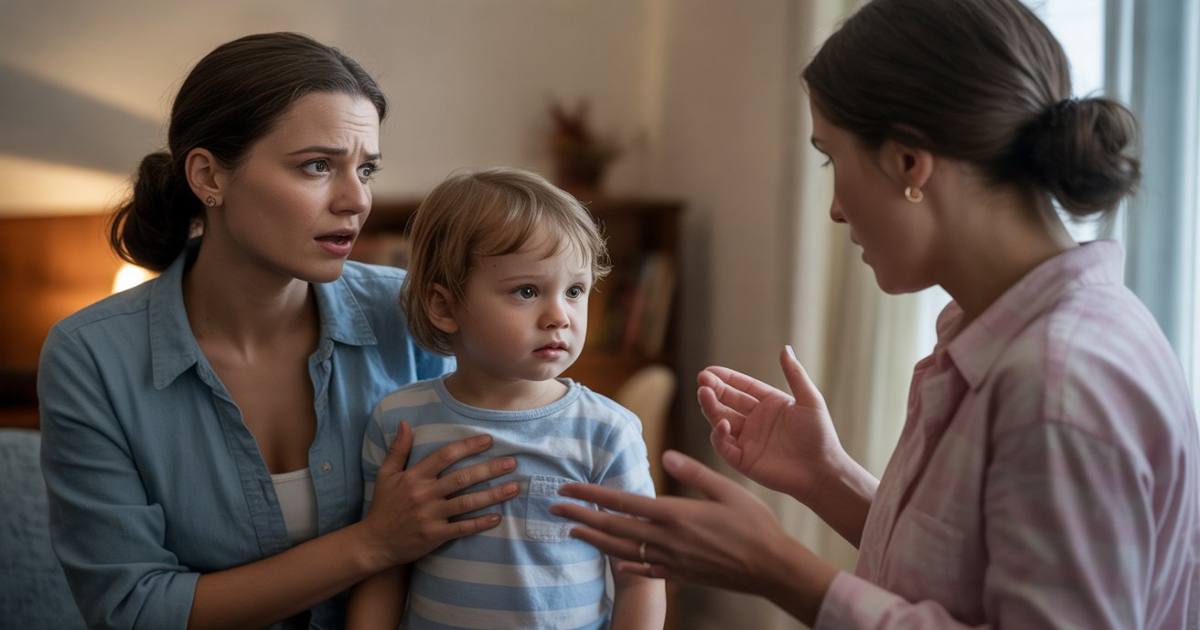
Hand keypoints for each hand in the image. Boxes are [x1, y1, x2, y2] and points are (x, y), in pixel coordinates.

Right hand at [362, 422, 518, 565]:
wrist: (374, 543)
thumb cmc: (383, 507)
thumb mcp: (386, 475)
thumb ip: (398, 449)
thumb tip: (404, 423)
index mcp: (414, 477)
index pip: (445, 456)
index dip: (468, 446)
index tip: (488, 440)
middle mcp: (424, 494)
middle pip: (462, 478)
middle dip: (489, 469)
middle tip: (511, 462)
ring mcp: (431, 516)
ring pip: (467, 502)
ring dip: (493, 495)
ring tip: (514, 488)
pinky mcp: (435, 535)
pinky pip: (462, 528)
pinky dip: (480, 523)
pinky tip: (497, 517)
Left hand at [552, 450, 835, 624]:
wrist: (771, 568)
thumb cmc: (754, 524)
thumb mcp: (727, 489)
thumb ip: (693, 472)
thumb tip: (666, 455)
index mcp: (674, 514)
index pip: (622, 502)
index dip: (591, 495)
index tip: (568, 488)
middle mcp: (666, 539)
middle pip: (612, 527)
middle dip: (580, 516)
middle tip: (553, 508)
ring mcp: (671, 560)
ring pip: (622, 550)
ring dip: (593, 540)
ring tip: (571, 532)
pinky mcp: (680, 575)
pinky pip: (645, 570)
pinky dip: (625, 565)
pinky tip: (614, 562)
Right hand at [697, 346, 845, 503]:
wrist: (822, 471)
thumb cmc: (820, 436)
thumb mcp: (810, 400)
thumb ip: (795, 374)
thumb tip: (785, 348)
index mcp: (769, 404)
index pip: (741, 387)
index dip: (725, 378)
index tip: (709, 371)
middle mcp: (755, 421)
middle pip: (727, 402)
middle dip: (712, 390)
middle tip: (702, 380)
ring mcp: (747, 440)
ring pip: (720, 420)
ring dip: (710, 407)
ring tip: (704, 394)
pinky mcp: (743, 460)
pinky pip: (724, 446)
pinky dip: (718, 435)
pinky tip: (721, 423)